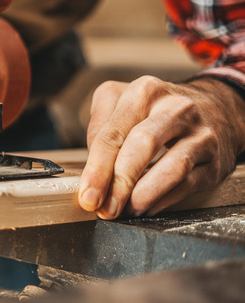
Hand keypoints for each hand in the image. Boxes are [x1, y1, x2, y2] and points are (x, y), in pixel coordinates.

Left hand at [78, 76, 244, 218]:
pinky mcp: (215, 159)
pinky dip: (162, 201)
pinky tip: (145, 207)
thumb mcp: (122, 103)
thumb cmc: (157, 111)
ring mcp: (200, 133)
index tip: (86, 195)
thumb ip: (100, 129)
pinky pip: (188, 184)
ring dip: (143, 195)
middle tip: (104, 208)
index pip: (113, 132)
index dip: (97, 168)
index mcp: (143, 92)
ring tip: (124, 210)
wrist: (217, 108)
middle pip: (142, 145)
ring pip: (172, 168)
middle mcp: (175, 107)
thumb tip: (90, 171)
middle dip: (119, 182)